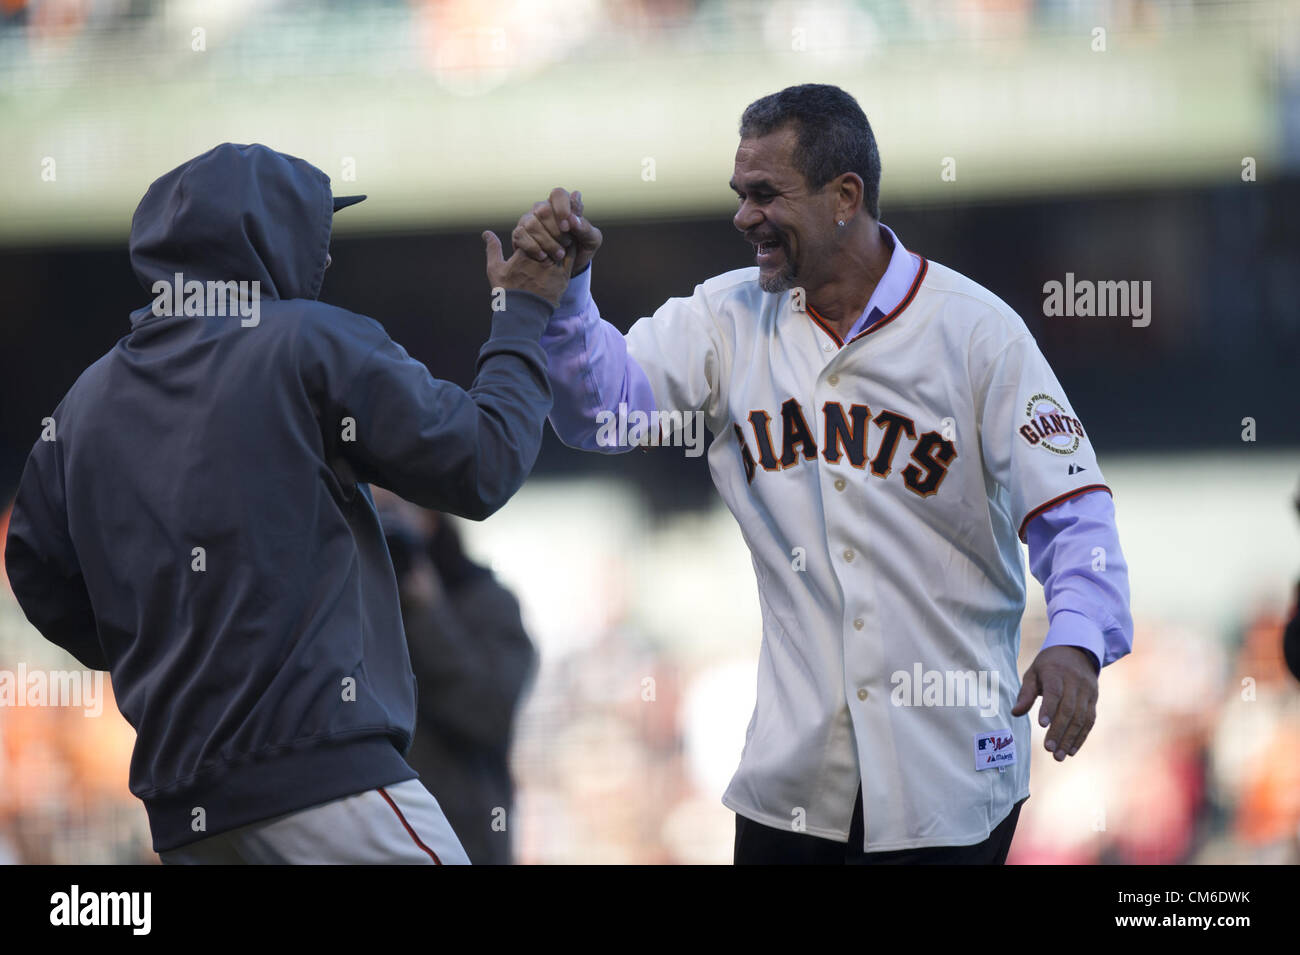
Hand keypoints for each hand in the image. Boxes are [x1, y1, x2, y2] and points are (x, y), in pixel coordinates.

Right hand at [482, 228, 573, 306]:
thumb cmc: (507, 291)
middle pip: (549, 233)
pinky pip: (571, 256)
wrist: (523, 315)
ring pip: (562, 241)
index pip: (532, 229)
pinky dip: (570, 248)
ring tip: (561, 236)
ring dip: (562, 236)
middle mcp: (538, 258)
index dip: (535, 227)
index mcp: (522, 253)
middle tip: (553, 226)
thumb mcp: (495, 269)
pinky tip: (567, 246)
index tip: (536, 228)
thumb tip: (486, 233)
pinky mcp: (563, 276)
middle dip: (551, 228)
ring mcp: (552, 267)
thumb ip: (493, 249)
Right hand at [511, 188, 602, 274]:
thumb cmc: (580, 250)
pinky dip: (533, 247)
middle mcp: (543, 208)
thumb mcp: (591, 241)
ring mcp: (529, 220)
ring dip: (547, 241)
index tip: (567, 227)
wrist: (566, 270)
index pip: (558, 194)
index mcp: (562, 205)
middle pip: (543, 209)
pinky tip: (543, 256)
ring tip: (558, 255)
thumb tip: (573, 219)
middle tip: (566, 244)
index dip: (562, 208)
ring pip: (531, 223)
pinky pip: (520, 235)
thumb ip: (585, 228)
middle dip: (556, 230)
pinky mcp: (519, 234)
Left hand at [1011, 645, 1098, 761]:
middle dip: (1059, 731)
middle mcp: (1075, 682)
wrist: (1077, 652)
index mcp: (1056, 673)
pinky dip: (1081, 737)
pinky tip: (1072, 751)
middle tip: (1049, 749)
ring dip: (1070, 739)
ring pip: (1081, 718)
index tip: (1041, 725)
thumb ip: (1026, 693)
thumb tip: (1015, 713)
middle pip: (1068, 709)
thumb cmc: (1048, 666)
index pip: (1054, 692)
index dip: (1049, 708)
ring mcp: (1087, 691)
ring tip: (1059, 756)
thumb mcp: (1034, 673)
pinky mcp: (1094, 700)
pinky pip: (1090, 721)